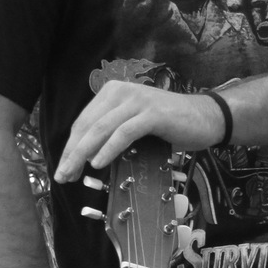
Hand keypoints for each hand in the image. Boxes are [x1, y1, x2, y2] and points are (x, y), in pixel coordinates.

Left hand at [55, 80, 224, 181]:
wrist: (205, 118)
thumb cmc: (168, 125)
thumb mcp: (133, 125)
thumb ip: (110, 133)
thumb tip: (84, 157)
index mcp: (112, 93)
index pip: (83, 122)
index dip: (70, 146)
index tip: (63, 168)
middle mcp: (121, 92)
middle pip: (88, 126)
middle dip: (72, 153)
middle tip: (62, 176)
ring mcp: (137, 101)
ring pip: (101, 129)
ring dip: (83, 154)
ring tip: (74, 173)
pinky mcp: (151, 113)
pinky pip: (124, 133)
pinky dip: (108, 149)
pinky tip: (98, 164)